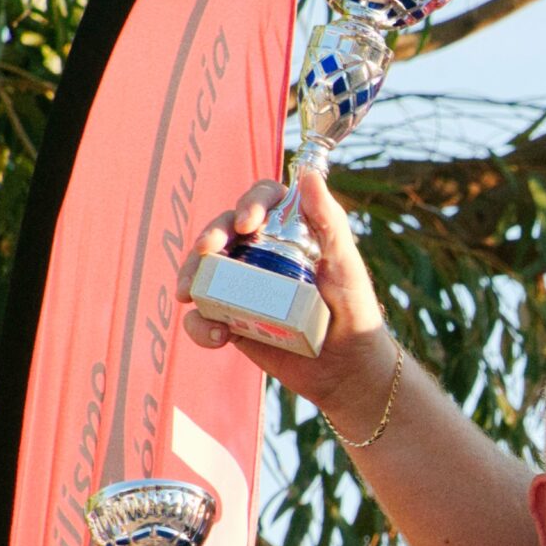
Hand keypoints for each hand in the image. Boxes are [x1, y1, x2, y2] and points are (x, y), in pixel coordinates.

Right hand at [186, 165, 398, 429]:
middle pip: (224, 230)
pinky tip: (217, 336)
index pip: (263, 201)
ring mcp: (243, 285)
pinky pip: (203, 317)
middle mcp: (261, 253)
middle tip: (208, 249)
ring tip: (190, 294)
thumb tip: (308, 175)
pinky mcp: (231, 320)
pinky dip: (200, 326)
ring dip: (192, 276)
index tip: (250, 222)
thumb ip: (329, 222)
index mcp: (289, 233)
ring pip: (204, 269)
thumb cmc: (354, 312)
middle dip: (210, 235)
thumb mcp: (345, 267)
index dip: (251, 202)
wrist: (349, 370)